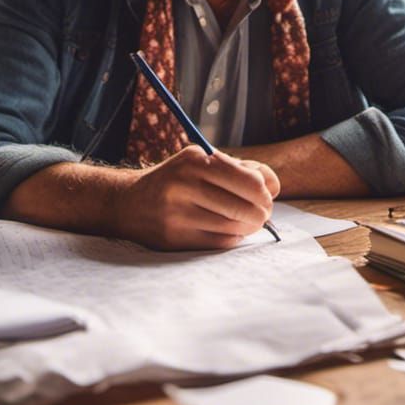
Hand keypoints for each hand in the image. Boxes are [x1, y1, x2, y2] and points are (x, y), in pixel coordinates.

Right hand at [116, 146, 275, 251]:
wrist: (129, 202)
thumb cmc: (177, 180)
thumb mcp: (202, 161)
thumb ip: (240, 169)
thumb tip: (275, 186)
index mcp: (196, 161)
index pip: (250, 181)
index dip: (266, 192)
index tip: (266, 196)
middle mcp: (185, 185)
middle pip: (246, 207)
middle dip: (262, 213)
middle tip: (262, 214)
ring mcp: (178, 214)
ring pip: (235, 227)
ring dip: (249, 227)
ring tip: (248, 223)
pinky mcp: (175, 239)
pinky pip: (220, 243)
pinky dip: (233, 238)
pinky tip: (229, 231)